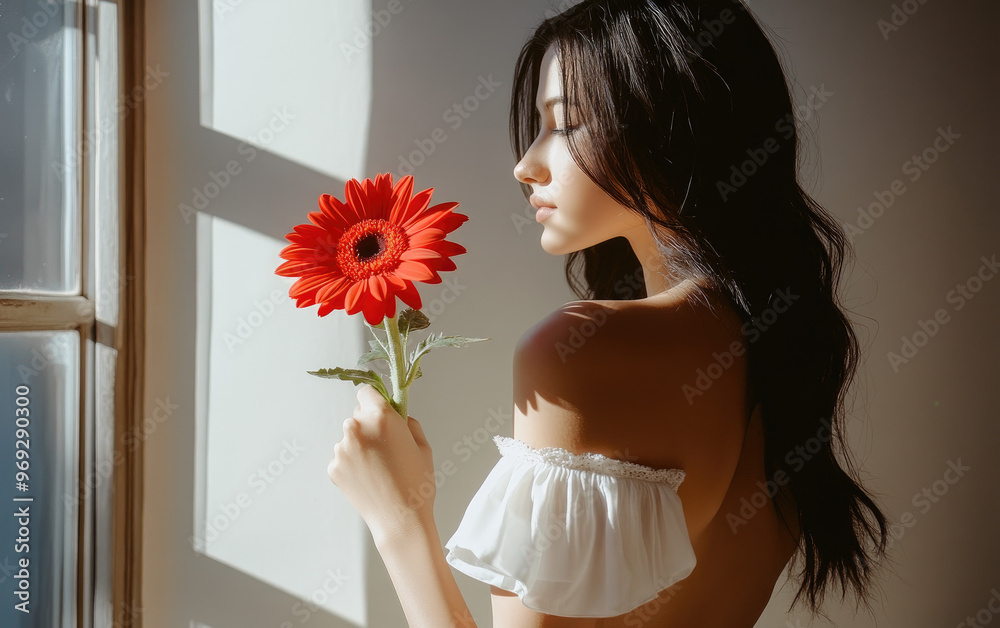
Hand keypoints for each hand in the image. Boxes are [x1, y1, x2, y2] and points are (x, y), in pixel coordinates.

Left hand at [327, 384, 435, 543]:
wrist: (400, 520)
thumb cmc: (416, 484)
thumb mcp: (423, 445)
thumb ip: (408, 422)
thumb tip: (397, 416)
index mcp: (380, 417)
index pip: (366, 392)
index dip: (375, 401)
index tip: (380, 412)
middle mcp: (356, 429)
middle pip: (358, 416)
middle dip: (370, 426)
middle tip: (386, 447)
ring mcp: (342, 449)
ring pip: (350, 438)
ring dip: (360, 446)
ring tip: (379, 468)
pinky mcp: (334, 467)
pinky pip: (343, 457)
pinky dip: (353, 464)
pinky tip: (369, 478)